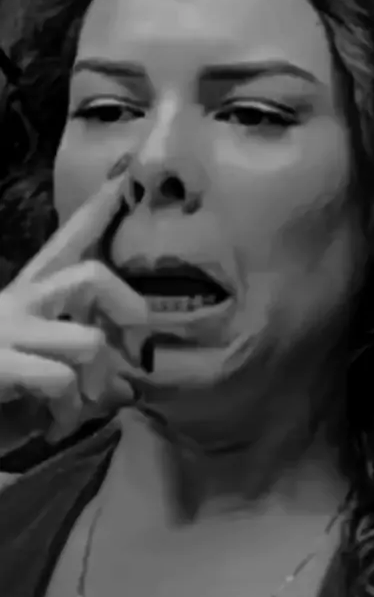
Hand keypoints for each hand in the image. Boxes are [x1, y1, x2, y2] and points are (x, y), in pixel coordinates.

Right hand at [0, 173, 148, 444]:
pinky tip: (54, 427)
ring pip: (89, 341)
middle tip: (137, 342)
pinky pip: (62, 380)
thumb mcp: (49, 375)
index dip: (96, 209)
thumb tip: (129, 388)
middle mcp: (19, 302)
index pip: (67, 241)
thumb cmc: (1, 392)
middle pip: (91, 276)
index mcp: (31, 295)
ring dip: (97, 385)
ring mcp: (9, 330)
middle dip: (126, 308)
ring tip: (81, 408)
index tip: (125, 169)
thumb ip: (89, 371)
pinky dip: (71, 411)